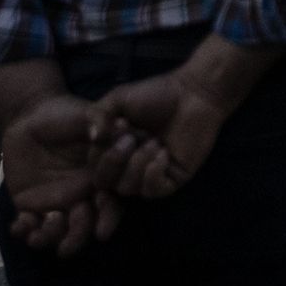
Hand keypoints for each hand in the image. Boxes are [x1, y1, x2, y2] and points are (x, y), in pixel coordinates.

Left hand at [0, 92, 121, 253]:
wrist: (32, 117)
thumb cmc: (65, 114)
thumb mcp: (86, 112)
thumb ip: (99, 120)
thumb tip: (105, 132)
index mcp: (99, 179)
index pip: (110, 203)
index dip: (108, 219)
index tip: (102, 232)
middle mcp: (80, 196)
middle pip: (84, 226)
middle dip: (76, 239)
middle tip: (65, 248)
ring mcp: (55, 203)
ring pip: (57, 231)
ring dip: (49, 238)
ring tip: (37, 233)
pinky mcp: (30, 205)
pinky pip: (29, 225)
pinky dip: (24, 231)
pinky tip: (18, 226)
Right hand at [91, 67, 235, 199]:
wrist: (193, 93)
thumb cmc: (156, 94)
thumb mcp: (119, 99)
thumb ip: (98, 115)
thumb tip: (92, 137)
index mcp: (113, 149)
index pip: (94, 166)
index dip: (102, 151)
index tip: (120, 125)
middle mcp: (128, 166)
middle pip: (106, 183)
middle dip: (115, 160)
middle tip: (132, 137)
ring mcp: (149, 175)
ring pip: (129, 189)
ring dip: (138, 163)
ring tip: (154, 141)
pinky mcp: (171, 180)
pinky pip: (153, 191)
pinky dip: (154, 174)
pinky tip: (163, 153)